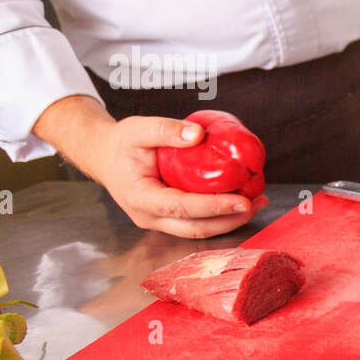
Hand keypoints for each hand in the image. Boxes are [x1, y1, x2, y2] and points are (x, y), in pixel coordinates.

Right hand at [33, 96, 265, 237]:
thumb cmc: (120, 143)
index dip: (214, 207)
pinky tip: (239, 202)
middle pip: (195, 228)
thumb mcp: (137, 128)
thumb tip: (198, 133)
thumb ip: (166, 129)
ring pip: (198, 231)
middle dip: (230, 220)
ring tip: (256, 203)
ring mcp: (157, 222)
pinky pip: (196, 223)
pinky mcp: (166, 219)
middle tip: (257, 203)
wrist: (102, 155)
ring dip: (230, 221)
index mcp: (140, 197)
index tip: (242, 200)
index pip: (182, 208)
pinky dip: (219, 216)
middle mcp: (148, 217)